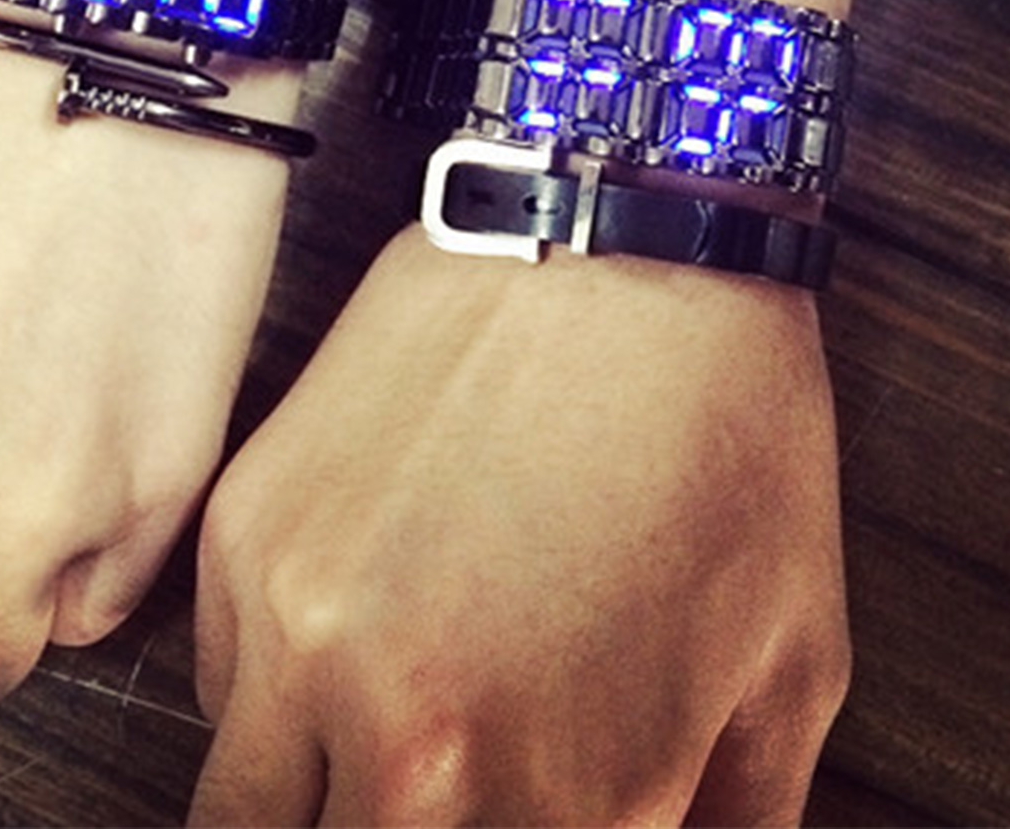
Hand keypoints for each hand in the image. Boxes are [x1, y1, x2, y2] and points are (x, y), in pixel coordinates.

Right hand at [190, 225, 848, 826]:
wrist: (621, 238)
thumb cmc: (722, 434)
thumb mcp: (791, 665)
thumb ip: (733, 823)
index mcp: (570, 801)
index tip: (520, 806)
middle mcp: (414, 748)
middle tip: (442, 784)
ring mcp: (304, 640)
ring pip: (242, 822)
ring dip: (310, 806)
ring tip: (369, 760)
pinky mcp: (244, 540)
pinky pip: (218, 691)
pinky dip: (271, 704)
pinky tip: (345, 645)